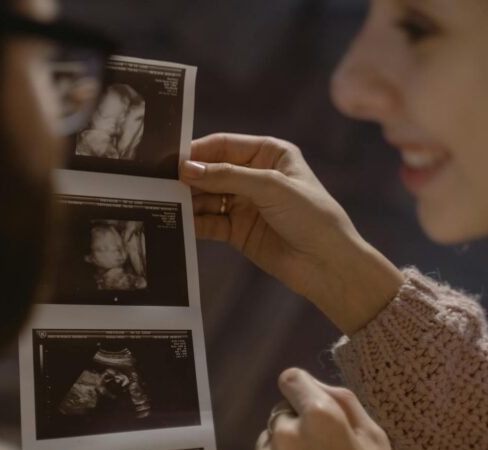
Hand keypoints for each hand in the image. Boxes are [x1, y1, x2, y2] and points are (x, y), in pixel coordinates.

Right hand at [181, 133, 402, 333]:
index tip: (171, 159)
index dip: (198, 151)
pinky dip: (194, 223)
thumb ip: (227, 176)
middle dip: (189, 178)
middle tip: (158, 182)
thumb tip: (187, 170)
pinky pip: (210, 222)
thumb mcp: (271, 187)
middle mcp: (255, 176)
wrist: (329, 265)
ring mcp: (245, 204)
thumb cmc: (312, 216)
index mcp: (269, 154)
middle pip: (212, 171)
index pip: (224, 145)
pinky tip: (177, 223)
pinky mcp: (238, 231)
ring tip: (162, 202)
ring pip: (207, 197)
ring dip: (188, 201)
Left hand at [241, 368, 415, 449]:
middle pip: (281, 414)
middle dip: (297, 427)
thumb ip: (342, 400)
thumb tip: (312, 382)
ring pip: (268, 443)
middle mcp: (286, 435)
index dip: (303, 391)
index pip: (292, 379)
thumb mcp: (375, 438)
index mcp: (320, 417)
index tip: (310, 405)